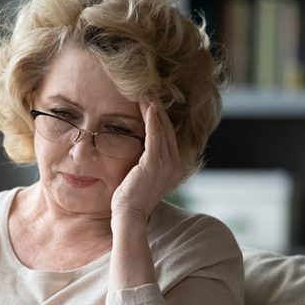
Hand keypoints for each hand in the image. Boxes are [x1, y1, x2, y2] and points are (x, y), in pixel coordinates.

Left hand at [110, 100, 186, 220]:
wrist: (128, 215)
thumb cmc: (130, 199)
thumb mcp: (142, 177)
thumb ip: (146, 163)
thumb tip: (140, 151)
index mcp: (175, 168)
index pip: (169, 136)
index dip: (162, 117)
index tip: (152, 100)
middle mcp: (176, 165)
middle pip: (169, 129)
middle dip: (159, 108)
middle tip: (150, 89)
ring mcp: (167, 164)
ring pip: (163, 128)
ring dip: (155, 108)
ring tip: (147, 92)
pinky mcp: (154, 163)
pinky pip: (155, 135)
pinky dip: (153, 118)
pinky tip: (149, 105)